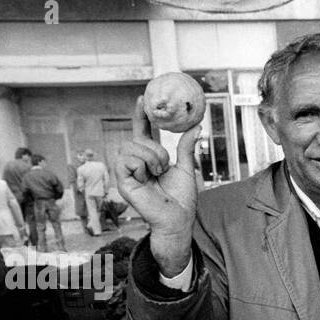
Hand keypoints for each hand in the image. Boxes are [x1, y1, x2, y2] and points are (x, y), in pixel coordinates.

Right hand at [114, 96, 202, 274]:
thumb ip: (186, 147)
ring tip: (159, 172)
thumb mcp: (186, 167)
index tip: (143, 99)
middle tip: (164, 164)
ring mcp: (127, 173)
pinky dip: (140, 166)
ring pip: (129, 147)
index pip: (141, 132)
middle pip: (135, 138)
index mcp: (149, 158)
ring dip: (150, 157)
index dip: (141, 116)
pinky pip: (125, 161)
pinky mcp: (122, 182)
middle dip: (153, 148)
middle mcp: (135, 164)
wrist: (178, 220)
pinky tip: (148, 177)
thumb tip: (197, 126)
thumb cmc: (181, 199)